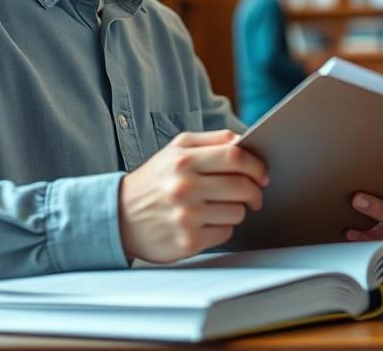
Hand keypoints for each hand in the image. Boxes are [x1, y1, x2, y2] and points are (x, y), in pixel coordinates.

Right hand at [117, 130, 268, 262]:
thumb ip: (212, 140)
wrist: (119, 217)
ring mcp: (186, 216)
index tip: (263, 174)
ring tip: (220, 207)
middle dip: (255, 191)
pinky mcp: (188, 241)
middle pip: (242, 186)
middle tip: (254, 194)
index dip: (256, 165)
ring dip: (237, 210)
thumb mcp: (176, 150)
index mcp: (183, 160)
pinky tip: (206, 222)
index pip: (235, 156)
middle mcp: (184, 187)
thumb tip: (245, 141)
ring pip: (238, 212)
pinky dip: (222, 228)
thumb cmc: (155, 180)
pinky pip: (225, 233)